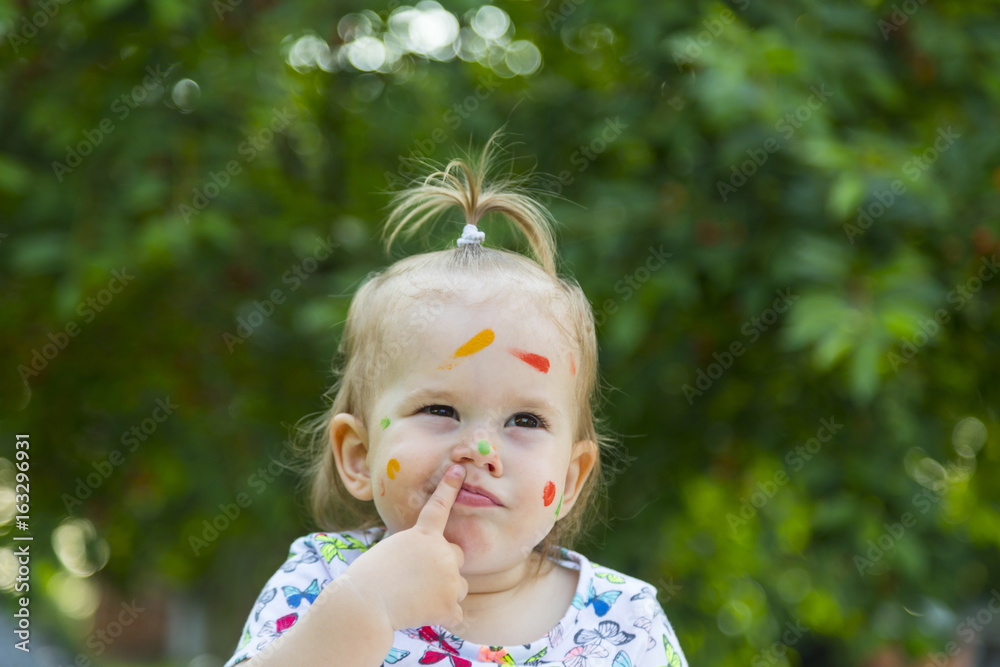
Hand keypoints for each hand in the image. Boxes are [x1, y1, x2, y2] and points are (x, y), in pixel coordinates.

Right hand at [342, 464, 468, 630]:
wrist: (364, 605)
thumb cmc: (367, 579)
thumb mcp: (389, 552)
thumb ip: (415, 550)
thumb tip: (426, 565)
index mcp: (423, 534)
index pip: (439, 506)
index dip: (449, 487)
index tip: (460, 470)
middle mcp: (442, 552)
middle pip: (457, 556)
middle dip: (445, 566)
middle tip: (420, 580)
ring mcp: (449, 579)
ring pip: (460, 586)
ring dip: (445, 594)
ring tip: (417, 600)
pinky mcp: (450, 605)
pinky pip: (456, 614)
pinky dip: (443, 617)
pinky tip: (422, 616)